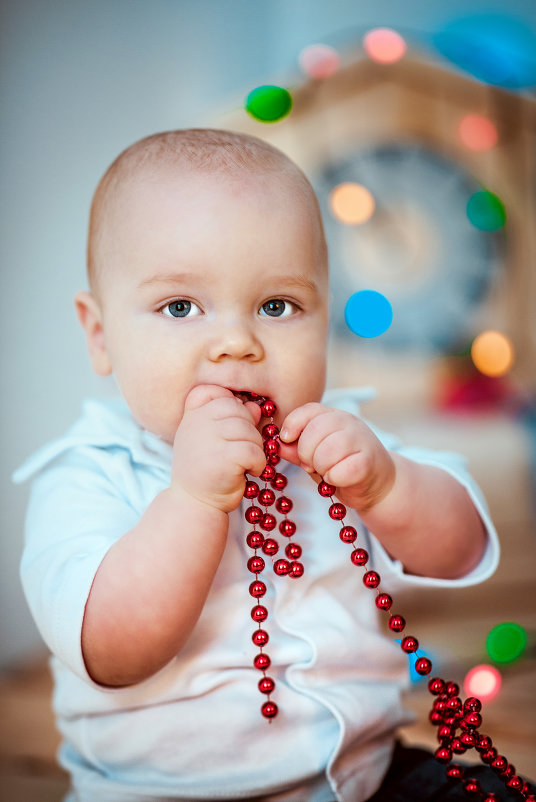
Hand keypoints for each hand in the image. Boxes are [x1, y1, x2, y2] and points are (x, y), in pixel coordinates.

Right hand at [171, 385, 265, 512]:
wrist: (195, 504)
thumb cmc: (207, 470)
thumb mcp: (214, 440)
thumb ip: (231, 418)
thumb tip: (255, 406)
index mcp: (191, 415)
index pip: (215, 392)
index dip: (230, 405)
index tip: (229, 429)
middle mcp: (196, 423)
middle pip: (238, 409)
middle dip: (248, 429)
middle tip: (242, 450)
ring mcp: (208, 439)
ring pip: (249, 430)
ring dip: (255, 448)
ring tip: (246, 463)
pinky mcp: (223, 457)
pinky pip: (254, 450)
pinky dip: (259, 463)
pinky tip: (251, 472)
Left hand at [279, 403, 395, 511]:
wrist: (378, 484)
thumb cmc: (342, 465)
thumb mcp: (315, 454)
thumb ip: (296, 448)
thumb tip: (275, 444)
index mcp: (333, 416)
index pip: (308, 410)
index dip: (293, 424)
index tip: (286, 439)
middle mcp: (348, 422)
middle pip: (313, 433)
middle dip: (306, 454)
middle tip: (312, 464)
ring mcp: (360, 440)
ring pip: (325, 453)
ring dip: (320, 468)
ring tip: (327, 471)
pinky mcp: (367, 462)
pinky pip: (338, 471)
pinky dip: (333, 479)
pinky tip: (338, 479)